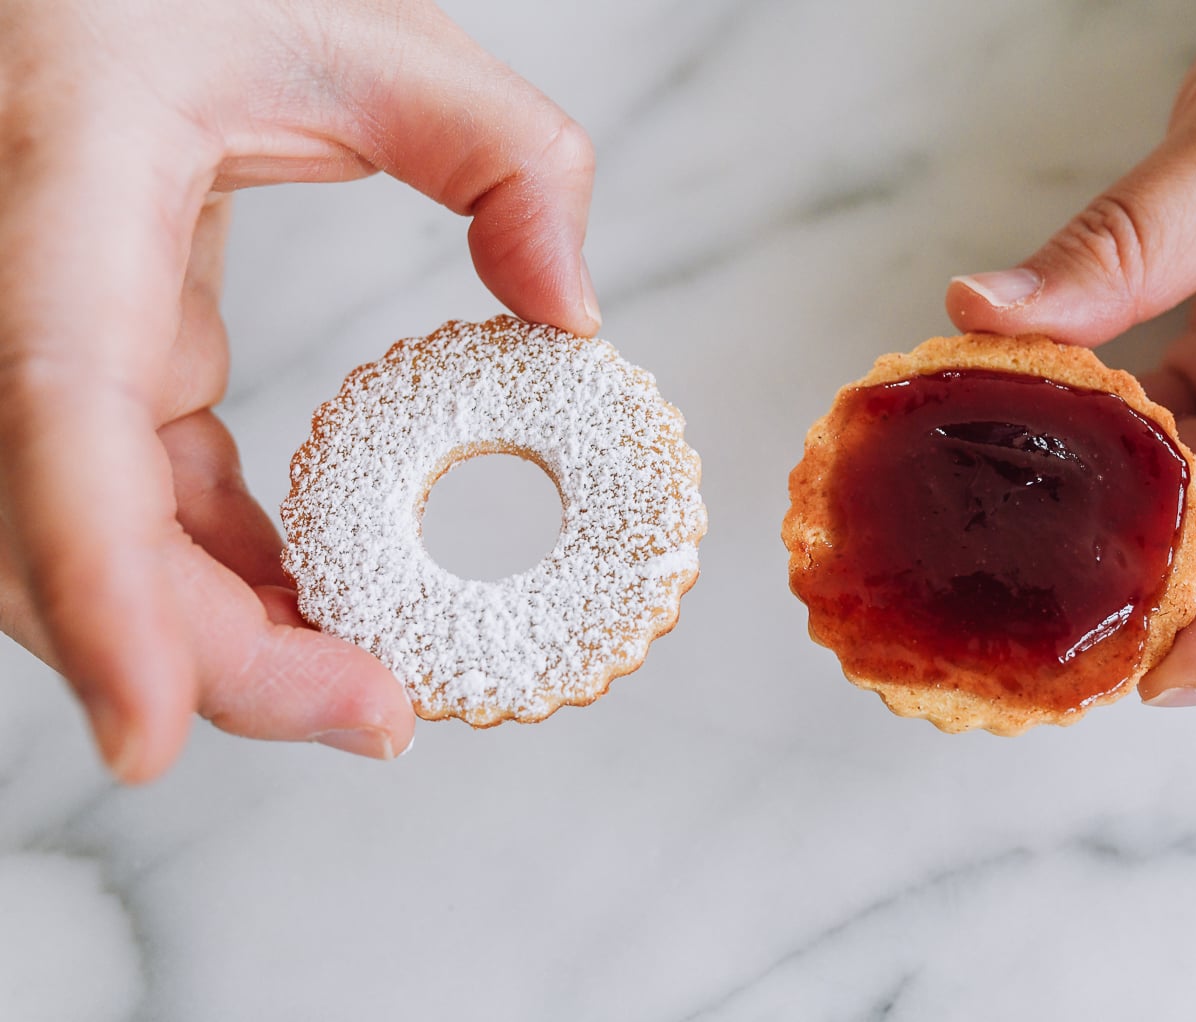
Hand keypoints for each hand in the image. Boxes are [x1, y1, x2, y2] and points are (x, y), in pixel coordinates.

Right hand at [0, 0, 598, 780]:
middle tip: (379, 715)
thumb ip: (502, 152)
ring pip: (90, 542)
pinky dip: (219, 574)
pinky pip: (132, 502)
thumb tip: (573, 314)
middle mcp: (21, 288)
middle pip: (73, 532)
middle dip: (208, 658)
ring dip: (217, 635)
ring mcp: (40, 335)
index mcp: (65, 191)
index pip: (58, 413)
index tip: (151, 734)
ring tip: (370, 684)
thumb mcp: (356, 28)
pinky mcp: (91, 358)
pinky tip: (314, 609)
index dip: (99, 591)